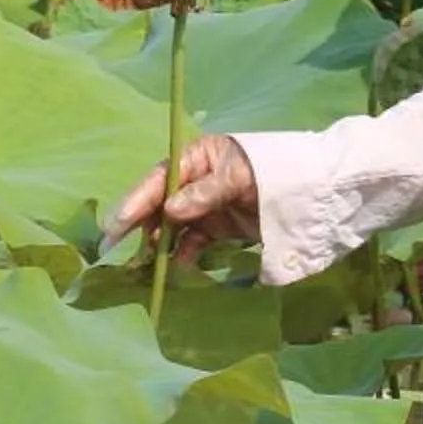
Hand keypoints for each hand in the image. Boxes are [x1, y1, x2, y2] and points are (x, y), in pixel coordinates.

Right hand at [101, 134, 260, 263]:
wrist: (309, 193)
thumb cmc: (270, 172)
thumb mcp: (237, 178)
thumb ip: (204, 194)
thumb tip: (169, 211)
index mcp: (198, 157)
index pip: (159, 179)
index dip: (136, 201)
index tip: (116, 224)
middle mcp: (196, 179)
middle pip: (159, 202)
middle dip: (139, 224)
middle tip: (113, 247)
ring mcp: (205, 205)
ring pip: (172, 225)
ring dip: (158, 242)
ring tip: (146, 262)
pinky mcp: (216, 226)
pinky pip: (191, 241)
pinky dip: (183, 254)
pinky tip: (177, 266)